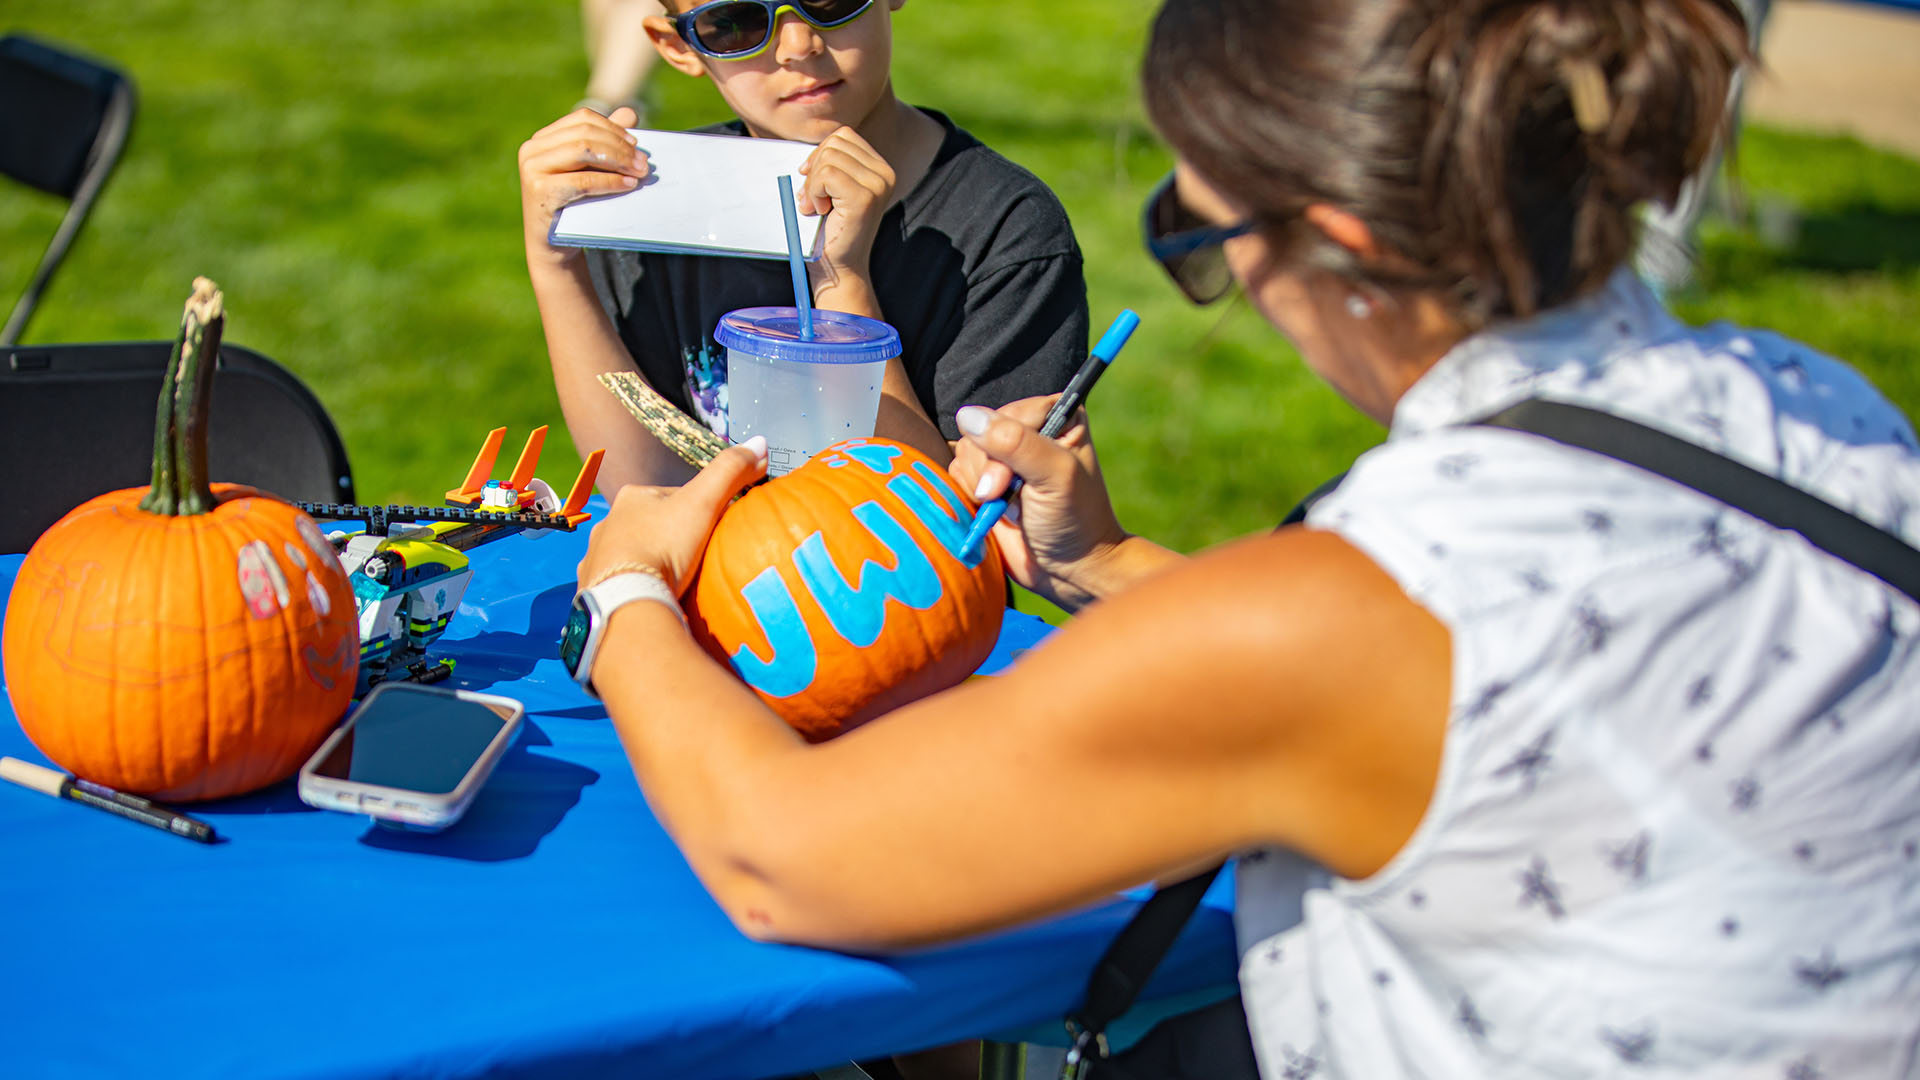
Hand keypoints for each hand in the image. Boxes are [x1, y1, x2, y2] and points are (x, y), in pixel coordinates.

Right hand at [519, 106, 650, 267]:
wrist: (553, 245)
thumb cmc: (574, 205)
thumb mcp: (591, 170)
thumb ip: (607, 140)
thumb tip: (630, 113)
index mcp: (543, 138)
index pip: (583, 118)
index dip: (613, 128)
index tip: (636, 144)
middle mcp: (532, 149)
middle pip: (585, 134)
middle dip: (619, 147)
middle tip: (643, 162)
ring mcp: (532, 168)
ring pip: (582, 151)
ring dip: (617, 160)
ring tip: (639, 173)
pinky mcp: (539, 190)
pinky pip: (582, 181)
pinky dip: (609, 182)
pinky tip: (628, 185)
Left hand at [576, 437, 768, 595]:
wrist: (625, 599)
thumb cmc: (663, 546)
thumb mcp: (703, 503)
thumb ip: (729, 472)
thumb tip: (760, 443)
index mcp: (632, 497)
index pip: (675, 496)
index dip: (700, 509)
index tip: (716, 527)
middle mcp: (608, 523)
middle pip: (652, 525)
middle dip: (673, 537)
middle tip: (698, 558)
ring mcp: (596, 557)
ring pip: (633, 554)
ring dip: (652, 563)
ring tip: (676, 582)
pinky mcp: (595, 588)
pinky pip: (621, 583)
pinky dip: (637, 586)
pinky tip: (653, 596)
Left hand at [796, 125, 893, 312]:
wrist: (837, 268)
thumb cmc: (829, 230)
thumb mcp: (832, 190)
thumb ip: (830, 164)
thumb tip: (808, 152)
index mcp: (880, 168)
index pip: (843, 136)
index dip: (820, 154)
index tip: (813, 182)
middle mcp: (885, 174)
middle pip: (835, 143)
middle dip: (815, 169)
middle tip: (813, 199)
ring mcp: (878, 185)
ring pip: (829, 157)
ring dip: (813, 184)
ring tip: (817, 207)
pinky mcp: (865, 198)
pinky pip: (826, 175)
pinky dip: (814, 192)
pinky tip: (820, 211)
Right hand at [951, 400, 1130, 610]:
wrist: (1069, 569)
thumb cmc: (1074, 520)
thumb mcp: (1055, 476)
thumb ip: (1015, 443)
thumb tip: (968, 417)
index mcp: (1056, 416)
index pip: (1008, 412)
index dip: (1004, 446)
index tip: (1015, 480)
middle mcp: (1028, 430)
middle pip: (979, 431)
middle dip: (990, 470)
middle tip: (1009, 497)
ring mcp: (1004, 457)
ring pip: (964, 452)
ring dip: (980, 486)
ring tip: (1009, 506)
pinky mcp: (985, 481)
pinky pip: (956, 475)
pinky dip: (970, 496)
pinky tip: (996, 511)